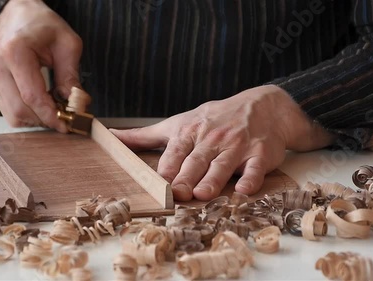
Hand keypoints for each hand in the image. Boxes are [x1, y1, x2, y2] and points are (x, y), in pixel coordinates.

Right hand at [0, 0, 82, 131]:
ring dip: (36, 120)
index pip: (32, 96)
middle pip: (20, 110)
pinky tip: (42, 105)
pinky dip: (28, 114)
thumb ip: (71, 76)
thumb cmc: (44, 25)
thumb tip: (78, 104)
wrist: (19, 14)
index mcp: (15, 52)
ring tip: (55, 111)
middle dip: (45, 120)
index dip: (50, 115)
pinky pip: (8, 110)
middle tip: (65, 120)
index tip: (67, 124)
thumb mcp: (68, 44)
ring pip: (12, 115)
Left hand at [111, 85, 334, 200]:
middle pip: (196, 161)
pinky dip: (250, 178)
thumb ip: (144, 135)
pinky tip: (244, 190)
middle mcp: (212, 138)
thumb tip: (110, 138)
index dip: (165, 169)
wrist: (262, 107)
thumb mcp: (179, 122)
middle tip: (175, 195)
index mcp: (190, 132)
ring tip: (203, 194)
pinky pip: (255, 167)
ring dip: (213, 179)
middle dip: (185, 177)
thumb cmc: (214, 119)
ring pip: (222, 164)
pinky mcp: (259, 153)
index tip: (154, 186)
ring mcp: (237, 145)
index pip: (174, 152)